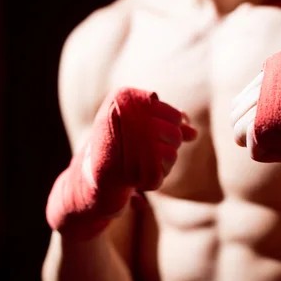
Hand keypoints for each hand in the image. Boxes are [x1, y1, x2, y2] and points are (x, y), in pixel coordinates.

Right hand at [47, 87, 196, 238]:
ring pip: (170, 154)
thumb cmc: (116, 152)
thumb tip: (194, 132)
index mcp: (122, 97)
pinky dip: (152, 182)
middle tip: (142, 156)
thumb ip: (167, 128)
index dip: (170, 131)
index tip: (149, 140)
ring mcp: (120, 139)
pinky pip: (159, 175)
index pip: (173, 114)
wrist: (86, 182)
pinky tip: (136, 180)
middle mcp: (120, 113)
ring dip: (161, 167)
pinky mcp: (121, 167)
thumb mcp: (141, 133)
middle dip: (167, 150)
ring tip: (138, 166)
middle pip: (174, 133)